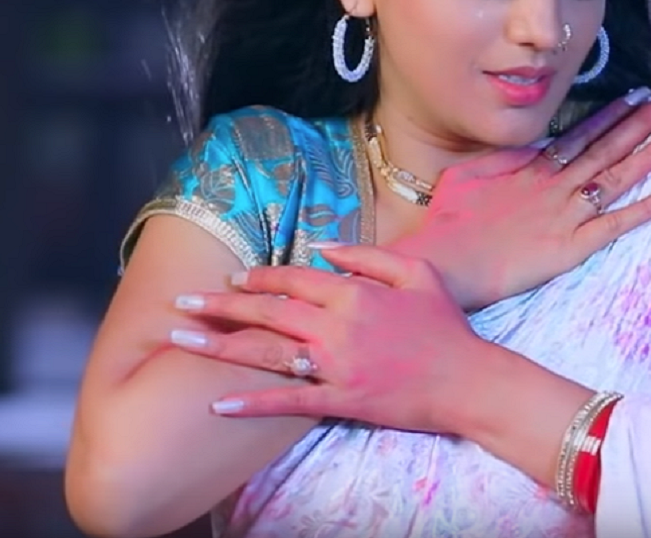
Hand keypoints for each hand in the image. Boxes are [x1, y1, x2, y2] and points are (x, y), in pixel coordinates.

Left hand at [171, 245, 484, 429]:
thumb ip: (369, 256)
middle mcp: (338, 326)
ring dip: (220, 345)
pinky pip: (287, 401)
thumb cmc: (445, 325)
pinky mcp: (341, 400)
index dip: (258, 278)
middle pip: (268, 312)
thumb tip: (324, 248)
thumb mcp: (417, 272)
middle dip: (220, 306)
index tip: (232, 279)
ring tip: (181, 341)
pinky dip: (251, 402)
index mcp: (355, 293)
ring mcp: (337, 365)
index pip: (293, 279)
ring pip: (267, 352)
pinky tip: (218, 402)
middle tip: (182, 304)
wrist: (468, 381)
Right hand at [395, 86, 650, 308]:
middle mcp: (555, 185)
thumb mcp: (468, 175)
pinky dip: (648, 208)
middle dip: (644, 121)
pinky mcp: (571, 246)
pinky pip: (617, 225)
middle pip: (607, 146)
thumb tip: (527, 147)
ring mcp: (566, 214)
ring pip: (617, 177)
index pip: (581, 134)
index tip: (637, 96)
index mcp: (531, 168)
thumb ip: (503, 158)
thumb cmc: (448, 222)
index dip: (612, 114)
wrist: (443, 262)